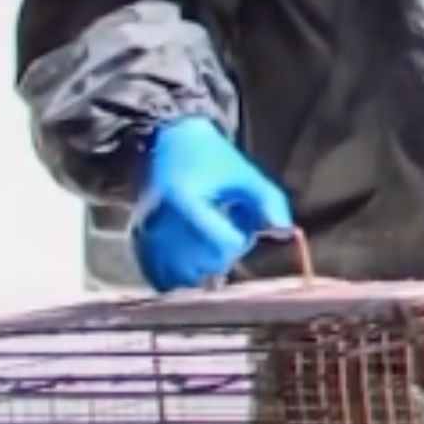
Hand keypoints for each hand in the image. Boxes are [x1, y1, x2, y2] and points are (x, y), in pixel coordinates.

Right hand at [130, 117, 292, 291]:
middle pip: (204, 264)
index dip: (240, 237)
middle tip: (225, 225)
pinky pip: (162, 279)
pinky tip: (193, 254)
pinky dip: (182, 275)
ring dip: (204, 266)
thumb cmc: (210, 159)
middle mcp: (159, 223)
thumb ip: (268, 201)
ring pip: (184, 278)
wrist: (169, 144)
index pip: (221, 244)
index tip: (240, 219)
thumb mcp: (245, 173)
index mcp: (184, 201)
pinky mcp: (138, 246)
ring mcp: (145, 237)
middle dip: (224, 252)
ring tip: (207, 238)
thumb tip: (285, 232)